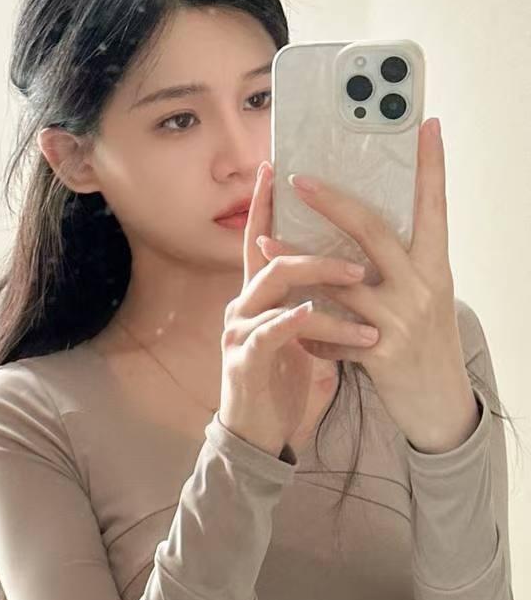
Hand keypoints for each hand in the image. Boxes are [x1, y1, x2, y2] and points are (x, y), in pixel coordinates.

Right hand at [219, 162, 379, 457]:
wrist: (256, 433)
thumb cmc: (281, 380)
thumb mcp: (300, 333)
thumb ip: (312, 299)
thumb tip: (354, 265)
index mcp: (258, 295)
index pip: (260, 238)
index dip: (265, 201)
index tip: (276, 165)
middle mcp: (243, 305)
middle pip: (272, 256)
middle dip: (316, 247)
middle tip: (359, 255)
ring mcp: (240, 331)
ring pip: (279, 291)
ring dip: (321, 284)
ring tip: (359, 285)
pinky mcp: (245, 360)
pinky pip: (271, 333)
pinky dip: (297, 322)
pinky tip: (315, 316)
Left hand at [256, 118, 479, 452]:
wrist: (440, 406)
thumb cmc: (426, 342)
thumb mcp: (426, 294)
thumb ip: (400, 262)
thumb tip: (363, 223)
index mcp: (436, 266)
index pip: (435, 205)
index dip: (432, 166)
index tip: (426, 124)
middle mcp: (422, 286)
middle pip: (373, 231)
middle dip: (333, 202)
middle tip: (298, 177)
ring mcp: (400, 318)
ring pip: (338, 279)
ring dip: (296, 259)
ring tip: (263, 241)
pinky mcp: (379, 351)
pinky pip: (330, 330)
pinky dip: (306, 324)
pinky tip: (286, 320)